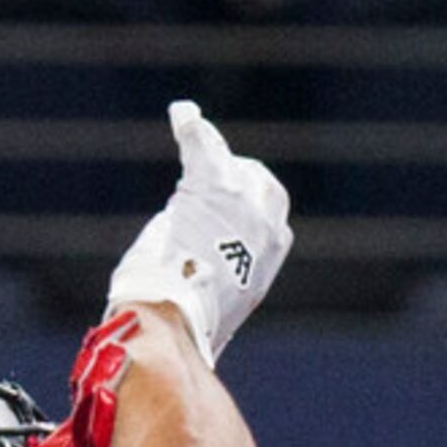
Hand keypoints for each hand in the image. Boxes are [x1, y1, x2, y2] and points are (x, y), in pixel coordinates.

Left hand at [104, 101, 290, 367]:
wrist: (177, 318)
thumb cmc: (186, 327)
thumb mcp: (213, 318)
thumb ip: (215, 301)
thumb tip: (206, 333)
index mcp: (268, 260)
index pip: (270, 220)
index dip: (248, 208)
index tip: (230, 204)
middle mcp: (265, 227)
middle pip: (259, 185)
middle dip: (239, 176)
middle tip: (212, 173)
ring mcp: (241, 204)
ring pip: (228, 165)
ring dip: (209, 150)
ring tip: (191, 128)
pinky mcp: (211, 185)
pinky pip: (201, 146)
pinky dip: (190, 126)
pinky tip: (182, 113)